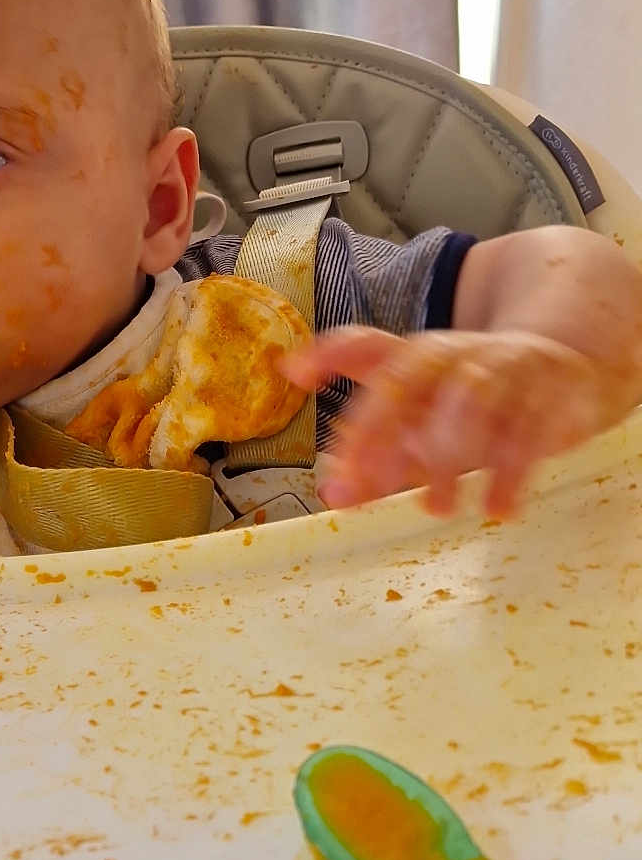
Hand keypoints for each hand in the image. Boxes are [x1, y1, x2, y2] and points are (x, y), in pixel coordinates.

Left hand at [281, 326, 630, 517]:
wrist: (563, 369)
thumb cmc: (472, 403)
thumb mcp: (421, 421)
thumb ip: (374, 457)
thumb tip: (332, 496)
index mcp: (419, 358)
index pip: (367, 348)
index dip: (332, 356)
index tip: (296, 374)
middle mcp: (457, 354)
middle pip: (410, 376)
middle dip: (379, 426)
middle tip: (362, 484)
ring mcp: (507, 367)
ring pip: (474, 398)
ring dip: (451, 455)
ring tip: (435, 510)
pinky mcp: (552, 392)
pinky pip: (533, 426)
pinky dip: (514, 469)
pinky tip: (498, 510)